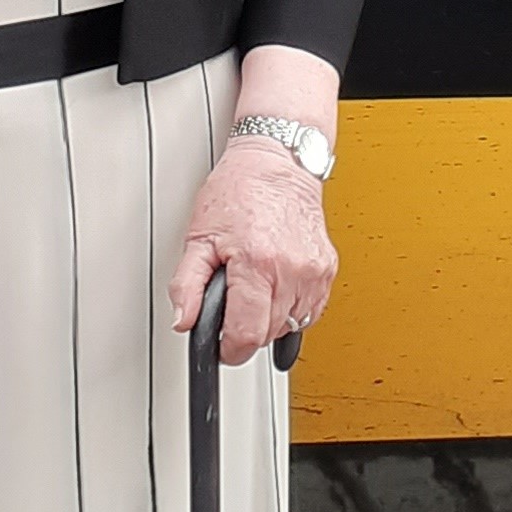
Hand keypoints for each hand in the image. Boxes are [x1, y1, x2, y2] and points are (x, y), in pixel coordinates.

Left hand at [170, 140, 337, 365]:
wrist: (277, 162)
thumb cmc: (239, 190)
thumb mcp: (198, 236)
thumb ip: (186, 284)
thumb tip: (183, 319)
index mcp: (257, 264)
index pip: (247, 335)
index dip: (229, 348)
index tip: (223, 346)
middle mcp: (292, 270)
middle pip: (269, 333)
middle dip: (247, 329)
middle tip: (233, 303)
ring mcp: (314, 272)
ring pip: (291, 325)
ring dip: (270, 319)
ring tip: (255, 288)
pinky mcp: (327, 270)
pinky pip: (310, 311)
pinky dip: (291, 308)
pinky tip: (276, 286)